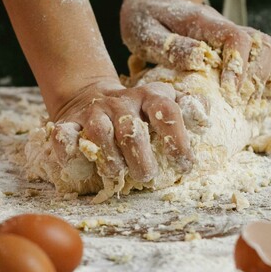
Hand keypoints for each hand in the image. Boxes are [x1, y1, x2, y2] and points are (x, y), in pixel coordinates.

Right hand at [50, 79, 194, 183]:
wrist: (91, 95)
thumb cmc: (137, 110)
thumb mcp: (162, 103)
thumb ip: (187, 109)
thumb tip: (206, 116)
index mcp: (149, 97)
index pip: (167, 112)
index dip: (177, 139)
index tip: (184, 165)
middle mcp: (121, 102)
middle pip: (131, 129)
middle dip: (140, 157)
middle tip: (147, 176)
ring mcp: (94, 112)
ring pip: (100, 133)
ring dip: (109, 157)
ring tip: (116, 174)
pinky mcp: (69, 122)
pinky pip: (64, 135)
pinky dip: (67, 149)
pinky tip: (75, 163)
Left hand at [120, 0, 270, 97]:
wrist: (153, 3)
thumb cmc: (146, 21)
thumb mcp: (146, 33)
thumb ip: (171, 46)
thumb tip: (200, 59)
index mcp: (203, 22)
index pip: (235, 37)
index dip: (238, 66)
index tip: (229, 92)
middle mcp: (225, 27)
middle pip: (262, 45)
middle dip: (258, 79)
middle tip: (241, 107)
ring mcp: (234, 37)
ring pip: (270, 50)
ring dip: (269, 80)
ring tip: (252, 108)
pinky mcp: (236, 49)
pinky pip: (267, 59)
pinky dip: (270, 80)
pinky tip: (260, 103)